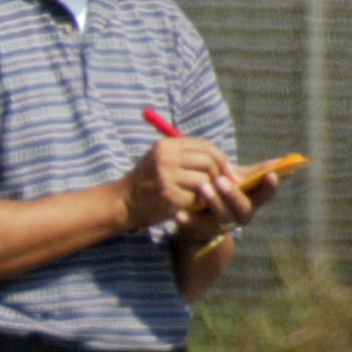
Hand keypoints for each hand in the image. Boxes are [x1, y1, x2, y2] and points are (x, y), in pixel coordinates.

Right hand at [122, 136, 238, 233]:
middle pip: (208, 161)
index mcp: (167, 145)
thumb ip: (188, 156)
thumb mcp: (163, 159)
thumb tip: (225, 162)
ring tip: (203, 196)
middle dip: (219, 175)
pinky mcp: (168, 196)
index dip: (221, 158)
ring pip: (205, 180)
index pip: (205, 146)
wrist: (124, 202)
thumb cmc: (148, 181)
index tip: (228, 172)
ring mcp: (166, 177)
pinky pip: (196, 198)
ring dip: (208, 191)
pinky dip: (198, 203)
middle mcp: (166, 158)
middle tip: (221, 187)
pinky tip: (191, 205)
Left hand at [178, 166, 277, 246]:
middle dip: (233, 194)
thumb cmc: (222, 194)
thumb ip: (256, 172)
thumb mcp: (237, 181)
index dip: (269, 187)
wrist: (198, 221)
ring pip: (220, 216)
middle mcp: (239, 216)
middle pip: (242, 208)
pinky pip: (195, 226)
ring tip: (203, 188)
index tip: (271, 175)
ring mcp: (220, 225)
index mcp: (251, 202)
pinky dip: (188, 220)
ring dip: (213, 202)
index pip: (265, 196)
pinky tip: (179, 214)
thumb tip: (283, 160)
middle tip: (221, 180)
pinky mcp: (201, 231)